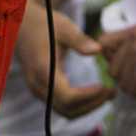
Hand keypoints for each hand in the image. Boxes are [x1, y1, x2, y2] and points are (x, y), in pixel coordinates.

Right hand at [17, 0, 111, 117]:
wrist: (23, 25)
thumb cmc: (45, 24)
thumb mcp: (64, 27)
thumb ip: (79, 40)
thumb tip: (98, 50)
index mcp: (43, 70)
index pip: (67, 97)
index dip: (88, 96)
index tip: (105, 87)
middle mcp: (38, 85)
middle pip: (68, 109)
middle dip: (92, 104)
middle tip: (112, 92)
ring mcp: (38, 90)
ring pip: (65, 111)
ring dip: (88, 107)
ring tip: (107, 94)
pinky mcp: (42, 91)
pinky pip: (61, 106)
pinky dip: (80, 104)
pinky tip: (94, 93)